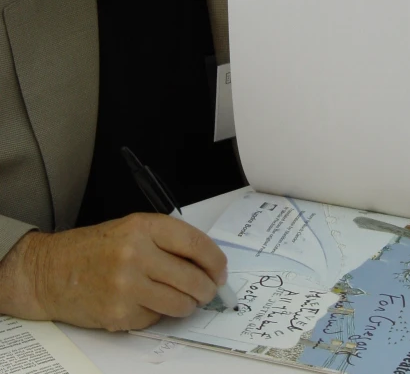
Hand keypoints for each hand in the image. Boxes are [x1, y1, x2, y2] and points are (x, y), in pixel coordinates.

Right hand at [0, 213, 226, 330]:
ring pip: (180, 303)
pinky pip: (157, 318)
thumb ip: (168, 241)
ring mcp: (127, 286)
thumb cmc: (95, 248)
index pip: (195, 244)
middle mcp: (136, 254)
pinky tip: (147, 303)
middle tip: (209, 290)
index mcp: (143, 227)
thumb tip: (207, 262)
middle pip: (193, 278)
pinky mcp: (119, 314)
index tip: (222, 271)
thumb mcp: (132, 229)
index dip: (216, 260)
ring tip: (184, 299)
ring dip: (189, 305)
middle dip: (208, 288)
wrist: (51, 271)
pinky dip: (159, 314)